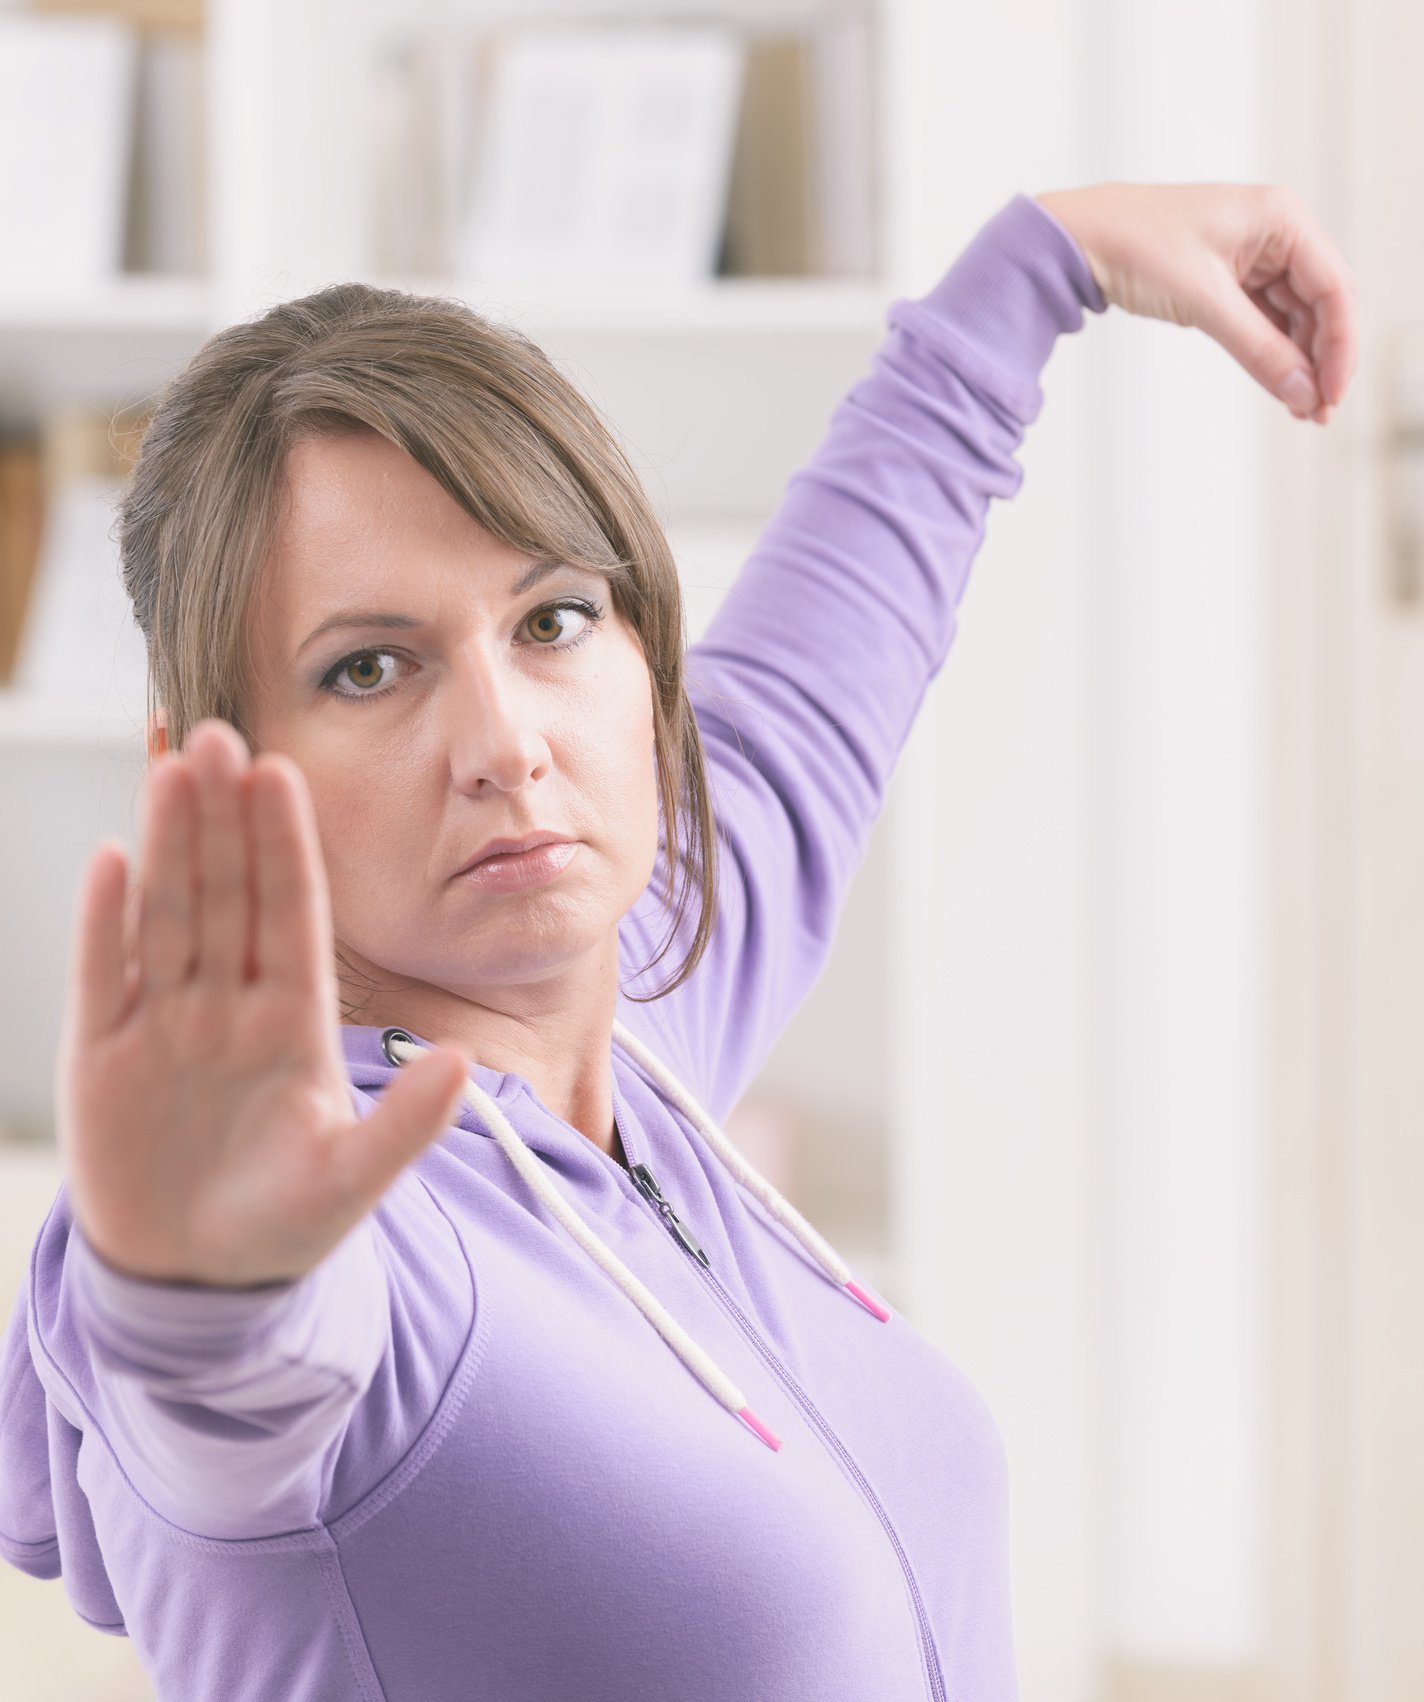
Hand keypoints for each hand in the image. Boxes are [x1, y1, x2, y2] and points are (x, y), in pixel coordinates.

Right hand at [55, 719, 470, 1287]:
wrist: (196, 1279)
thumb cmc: (283, 1223)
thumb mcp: (352, 1179)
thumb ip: (407, 1124)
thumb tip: (464, 1064)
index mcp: (293, 1021)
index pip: (291, 915)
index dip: (286, 847)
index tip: (285, 775)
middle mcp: (229, 1005)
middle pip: (227, 893)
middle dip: (225, 818)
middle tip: (222, 734)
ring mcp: (164, 1023)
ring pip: (168, 914)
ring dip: (168, 843)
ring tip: (171, 766)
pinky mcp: (101, 1055)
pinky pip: (104, 975)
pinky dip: (104, 922)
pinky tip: (110, 859)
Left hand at [1033, 182, 1358, 424]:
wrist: (1079, 239)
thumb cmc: (1136, 246)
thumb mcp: (1204, 302)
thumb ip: (1258, 349)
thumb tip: (1301, 392)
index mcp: (1280, 218)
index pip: (1334, 287)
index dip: (1341, 345)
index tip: (1332, 394)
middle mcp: (1275, 232)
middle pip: (1320, 304)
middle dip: (1321, 359)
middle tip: (1317, 413)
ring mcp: (1254, 256)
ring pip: (1294, 317)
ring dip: (1298, 362)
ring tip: (1300, 410)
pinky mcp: (1230, 279)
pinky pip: (1265, 321)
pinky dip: (1272, 353)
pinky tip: (1279, 385)